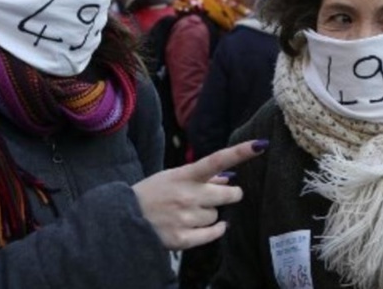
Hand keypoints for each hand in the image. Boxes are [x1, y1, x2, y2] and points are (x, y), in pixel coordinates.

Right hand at [132, 139, 267, 249]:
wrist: (123, 219)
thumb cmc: (151, 194)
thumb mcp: (172, 177)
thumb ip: (201, 177)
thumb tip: (228, 178)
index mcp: (184, 176)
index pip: (216, 161)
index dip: (240, 153)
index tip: (260, 144)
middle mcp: (187, 196)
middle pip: (228, 195)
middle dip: (232, 194)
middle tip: (228, 194)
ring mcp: (185, 218)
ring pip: (216, 215)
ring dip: (210, 213)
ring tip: (190, 212)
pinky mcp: (183, 239)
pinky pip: (213, 234)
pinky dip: (215, 230)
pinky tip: (210, 227)